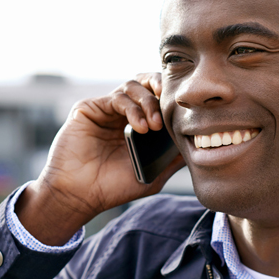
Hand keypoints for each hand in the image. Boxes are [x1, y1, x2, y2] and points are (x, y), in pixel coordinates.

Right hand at [15, 73, 185, 245]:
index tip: (185, 110)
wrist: (79, 195)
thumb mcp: (152, 174)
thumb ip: (172, 158)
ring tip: (153, 126)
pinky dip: (132, 108)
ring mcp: (105, 109)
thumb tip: (199, 145)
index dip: (171, 98)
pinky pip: (117, 97)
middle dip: (161, 88)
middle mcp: (121, 113)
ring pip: (132, 86)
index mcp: (136, 124)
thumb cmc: (112, 187)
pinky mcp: (89, 108)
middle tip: (171, 105)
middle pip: (145, 84)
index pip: (157, 98)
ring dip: (148, 102)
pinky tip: (140, 127)